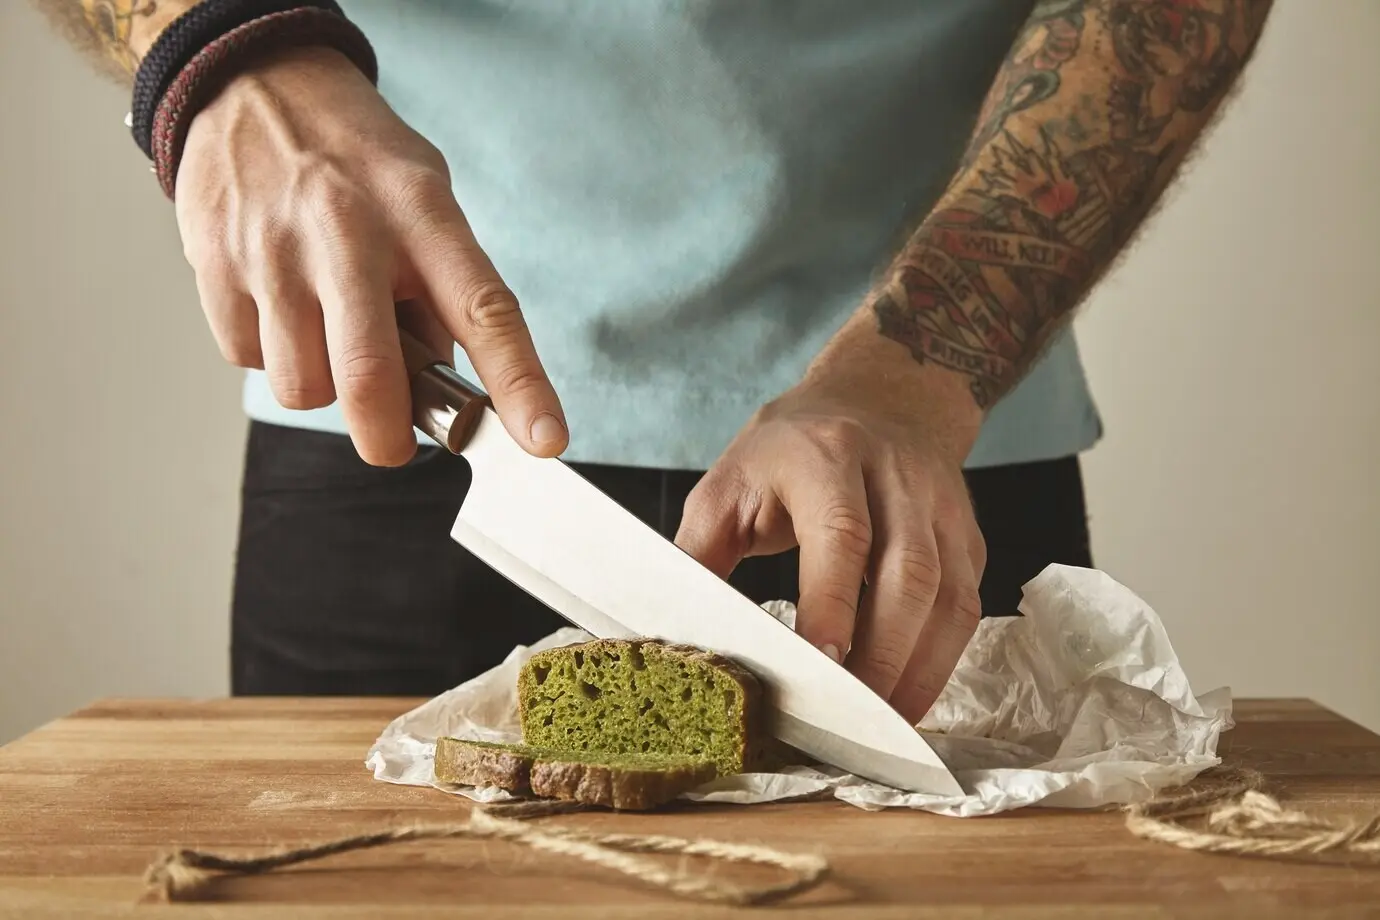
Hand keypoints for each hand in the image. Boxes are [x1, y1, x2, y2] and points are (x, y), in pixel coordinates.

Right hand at [176, 47, 566, 464]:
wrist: (252, 82)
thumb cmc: (356, 157)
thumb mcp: (423, 195)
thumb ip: (440, 286)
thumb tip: (444, 386)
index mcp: (421, 213)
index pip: (484, 310)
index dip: (519, 384)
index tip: (545, 440)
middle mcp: (348, 232)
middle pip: (370, 377)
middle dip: (386, 438)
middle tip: (394, 442)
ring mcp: (275, 250)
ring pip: (303, 387)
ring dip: (323, 386)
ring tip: (328, 331)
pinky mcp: (216, 266)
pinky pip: (249, 360)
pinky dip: (270, 354)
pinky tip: (281, 307)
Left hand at [675, 327, 986, 722]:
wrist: (882, 396)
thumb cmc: (790, 451)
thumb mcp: (729, 483)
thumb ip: (700, 553)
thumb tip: (677, 629)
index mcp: (826, 457)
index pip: (841, 532)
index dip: (833, 600)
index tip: (819, 662)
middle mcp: (896, 477)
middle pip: (907, 571)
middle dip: (884, 652)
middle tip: (849, 715)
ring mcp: (941, 507)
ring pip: (948, 594)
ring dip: (920, 667)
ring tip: (882, 723)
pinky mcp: (966, 536)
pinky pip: (966, 605)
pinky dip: (942, 659)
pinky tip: (910, 696)